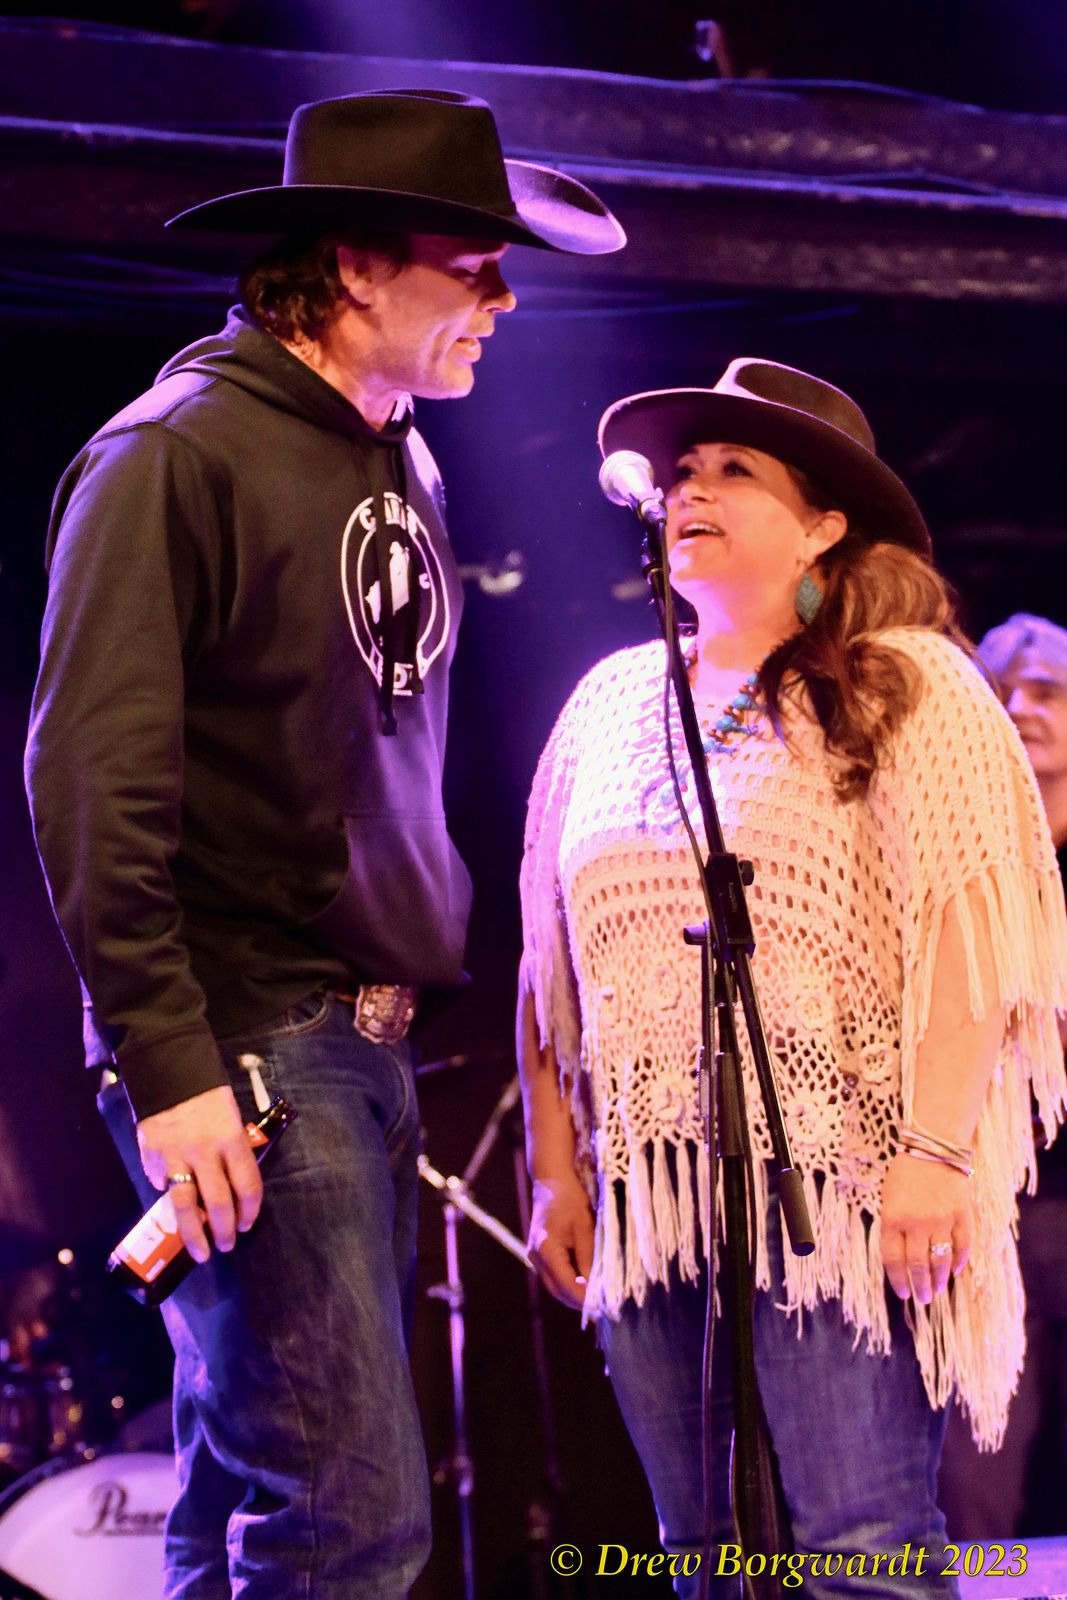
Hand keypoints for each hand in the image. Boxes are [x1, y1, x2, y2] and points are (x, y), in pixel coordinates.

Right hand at [137, 1086, 263, 1263]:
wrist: (171, 1073)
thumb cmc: (209, 1098)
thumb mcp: (230, 1120)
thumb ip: (231, 1154)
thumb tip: (232, 1192)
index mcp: (232, 1139)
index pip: (248, 1185)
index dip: (250, 1211)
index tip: (247, 1225)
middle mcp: (205, 1151)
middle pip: (219, 1203)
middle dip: (226, 1231)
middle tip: (227, 1246)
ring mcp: (175, 1156)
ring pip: (185, 1207)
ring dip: (195, 1236)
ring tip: (202, 1253)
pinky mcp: (152, 1158)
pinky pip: (162, 1185)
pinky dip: (169, 1196)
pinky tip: (174, 1203)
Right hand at [528, 1174, 595, 1310]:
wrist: (551, 1178)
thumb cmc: (571, 1198)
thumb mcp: (585, 1227)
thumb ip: (589, 1258)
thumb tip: (596, 1287)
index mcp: (546, 1250)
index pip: (566, 1284)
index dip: (584, 1299)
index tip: (603, 1309)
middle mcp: (536, 1256)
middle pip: (557, 1290)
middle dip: (579, 1302)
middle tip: (603, 1309)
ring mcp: (535, 1255)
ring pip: (554, 1285)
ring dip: (574, 1293)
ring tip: (597, 1299)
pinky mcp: (540, 1252)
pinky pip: (554, 1275)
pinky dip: (569, 1282)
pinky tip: (586, 1283)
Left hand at [880, 1151, 971, 1304]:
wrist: (934, 1146)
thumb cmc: (906, 1172)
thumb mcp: (888, 1197)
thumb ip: (893, 1226)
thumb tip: (900, 1257)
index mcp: (893, 1218)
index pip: (893, 1260)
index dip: (898, 1281)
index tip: (903, 1294)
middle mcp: (917, 1223)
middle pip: (918, 1265)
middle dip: (920, 1286)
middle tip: (923, 1299)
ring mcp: (942, 1220)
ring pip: (941, 1260)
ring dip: (939, 1279)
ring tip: (937, 1290)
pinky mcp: (962, 1215)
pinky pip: (962, 1246)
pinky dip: (959, 1261)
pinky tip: (954, 1270)